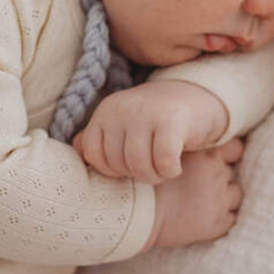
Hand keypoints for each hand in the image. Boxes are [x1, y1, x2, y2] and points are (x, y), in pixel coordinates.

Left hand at [72, 81, 229, 184]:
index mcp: (106, 111)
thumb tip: (77, 149)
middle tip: (152, 167)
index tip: (129, 166)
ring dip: (154, 176)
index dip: (110, 169)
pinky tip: (176, 166)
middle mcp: (122, 108)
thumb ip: (99, 136)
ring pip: (139, 165)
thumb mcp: (123, 123)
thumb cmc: (155, 120)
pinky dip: (170, 171)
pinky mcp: (172, 121)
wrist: (196, 96)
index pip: (92, 154)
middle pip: (117, 164)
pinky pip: (164, 162)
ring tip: (163, 168)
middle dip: (137, 175)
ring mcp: (146, 113)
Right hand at [143, 138, 244, 250]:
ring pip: (235, 195)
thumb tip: (194, 149)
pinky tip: (204, 217)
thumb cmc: (146, 182)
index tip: (218, 159)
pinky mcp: (217, 223)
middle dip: (220, 177)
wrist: (139, 212)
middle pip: (231, 172)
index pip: (235, 148)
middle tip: (202, 183)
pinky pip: (230, 218)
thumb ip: (184, 152)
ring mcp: (220, 200)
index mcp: (208, 155)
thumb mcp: (166, 156)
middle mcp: (218, 175)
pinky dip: (222, 218)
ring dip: (224, 197)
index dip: (229, 153)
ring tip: (204, 201)